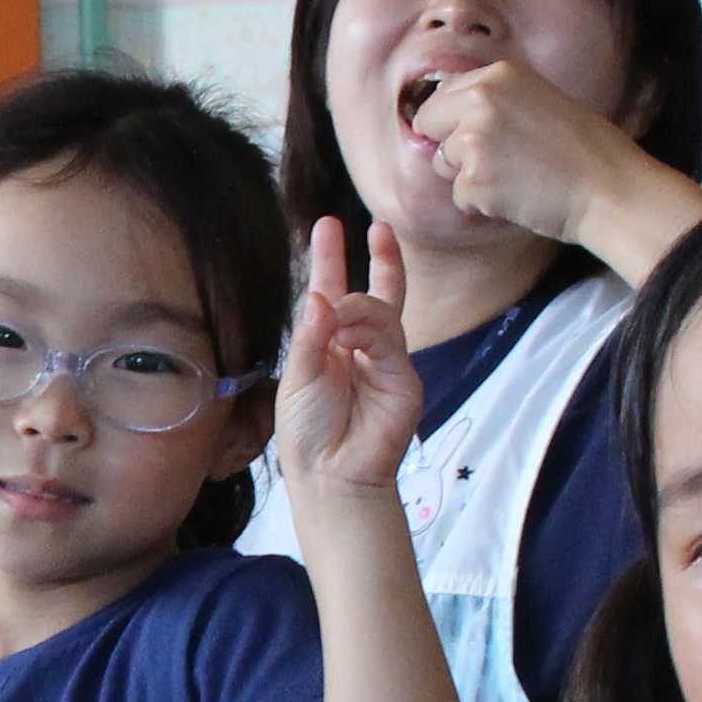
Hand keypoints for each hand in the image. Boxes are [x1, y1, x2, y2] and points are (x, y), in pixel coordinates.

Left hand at [270, 217, 422, 499]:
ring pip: (381, 315)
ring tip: (338, 315)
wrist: (330, 475)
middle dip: (379, 260)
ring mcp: (385, 362)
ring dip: (358, 308)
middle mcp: (359, 349)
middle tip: (378, 227)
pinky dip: (368, 332)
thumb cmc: (307, 431)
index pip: (332, 294)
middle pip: (373, 295)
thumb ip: (311, 337)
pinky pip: (389, 342)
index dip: (330, 260)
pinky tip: (348, 334)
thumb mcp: (297, 377)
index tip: (327, 226)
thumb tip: (322, 294)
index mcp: (328, 345)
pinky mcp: (404, 379)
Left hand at [403, 63, 635, 246]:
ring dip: (468, 177)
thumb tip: (450, 117)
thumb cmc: (584, 150)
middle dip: (450, 145)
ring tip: (514, 176)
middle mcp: (480, 100)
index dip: (452, 119)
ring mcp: (474, 139)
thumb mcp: (539, 100)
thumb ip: (495, 101)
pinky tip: (518, 196)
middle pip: (428, 123)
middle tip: (493, 161)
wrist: (609, 187)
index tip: (475, 135)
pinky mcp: (474, 180)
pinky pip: (460, 197)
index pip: (442, 94)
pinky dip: (483, 204)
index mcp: (498, 74)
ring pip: (441, 162)